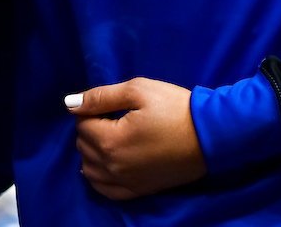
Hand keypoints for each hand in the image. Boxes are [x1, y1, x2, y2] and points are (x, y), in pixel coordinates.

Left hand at [67, 78, 206, 199]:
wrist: (210, 135)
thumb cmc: (175, 107)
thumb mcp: (139, 90)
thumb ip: (101, 97)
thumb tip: (70, 104)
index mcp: (111, 140)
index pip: (82, 124)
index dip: (92, 110)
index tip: (111, 104)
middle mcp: (113, 167)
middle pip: (83, 147)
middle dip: (91, 129)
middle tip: (112, 116)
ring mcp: (126, 182)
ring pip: (90, 171)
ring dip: (92, 153)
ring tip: (110, 137)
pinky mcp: (139, 190)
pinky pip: (105, 190)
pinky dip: (99, 177)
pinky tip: (106, 166)